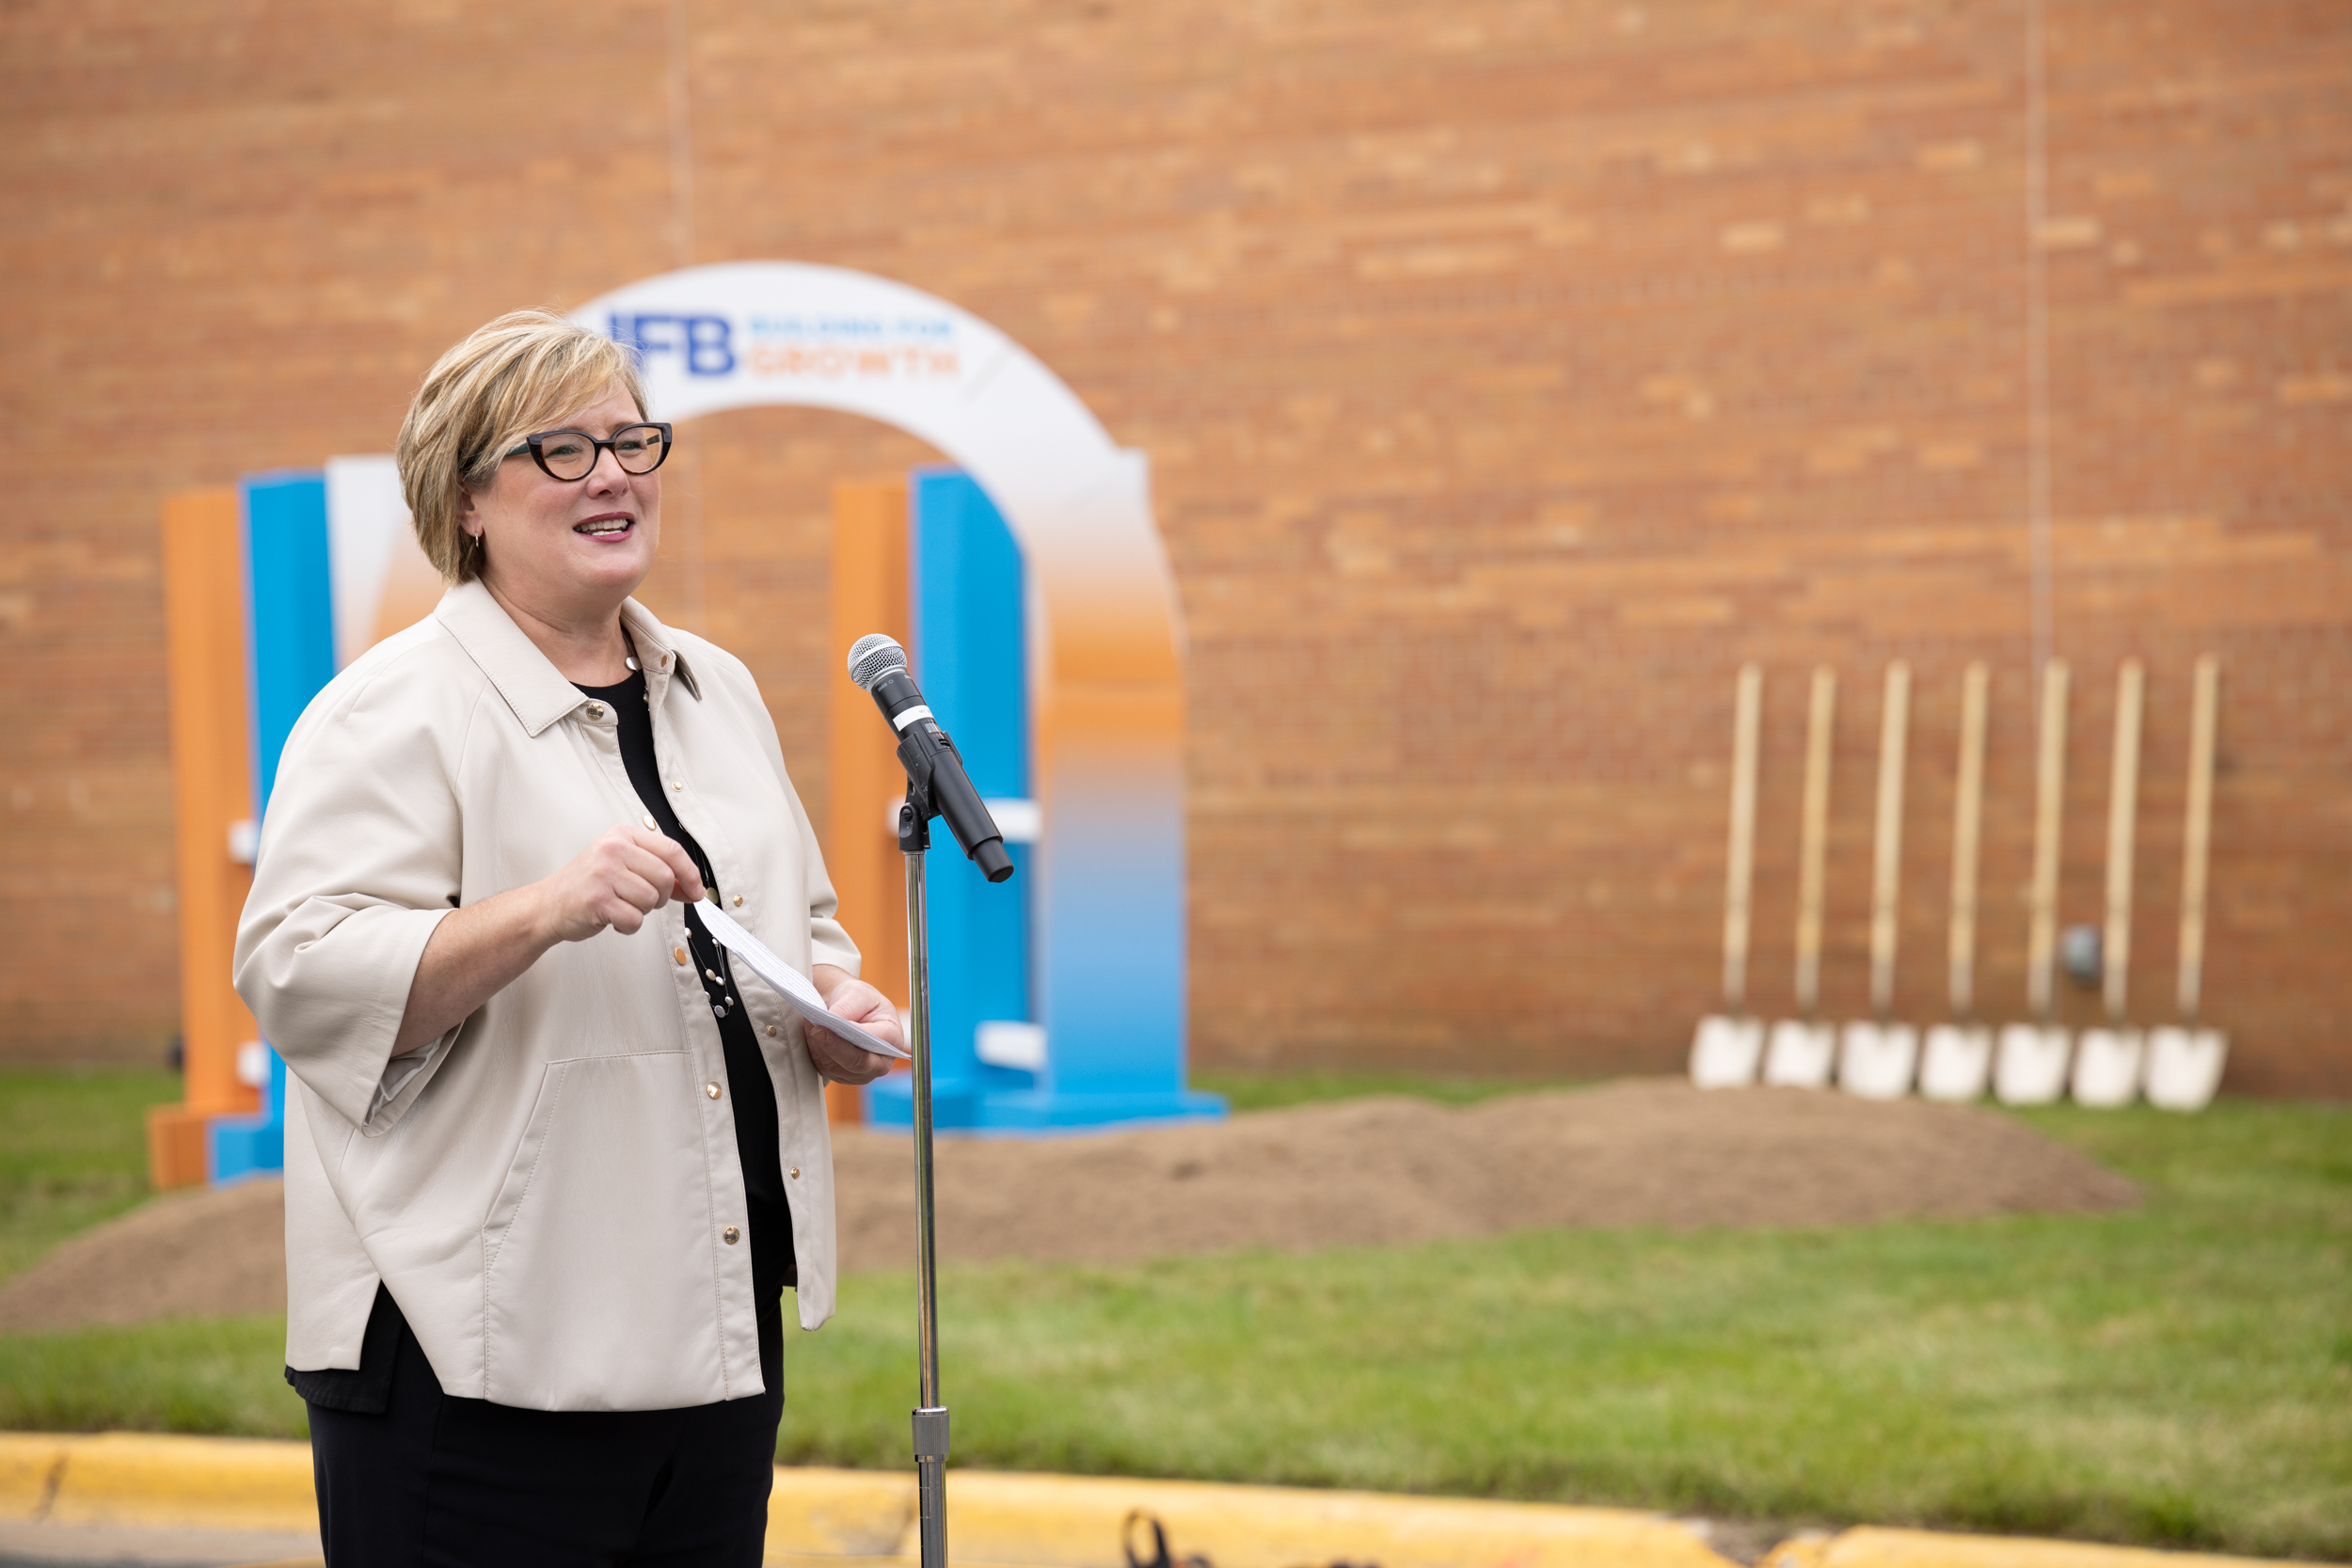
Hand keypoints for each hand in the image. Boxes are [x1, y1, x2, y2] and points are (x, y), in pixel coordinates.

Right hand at [534, 824, 704, 941]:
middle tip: (641, 900)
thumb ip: (656, 870)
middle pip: (665, 877)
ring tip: (621, 906)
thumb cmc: (588, 885)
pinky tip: (613, 918)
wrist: (549, 905)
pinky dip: (628, 926)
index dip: (690, 873)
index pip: (671, 849)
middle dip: (661, 897)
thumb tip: (693, 887)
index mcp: (622, 835)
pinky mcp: (597, 899)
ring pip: (651, 899)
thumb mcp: (622, 865)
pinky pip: (634, 919)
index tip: (697, 890)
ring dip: (641, 911)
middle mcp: (613, 850)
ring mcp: (604, 873)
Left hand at [804, 968, 901, 1085]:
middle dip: (832, 1047)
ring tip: (810, 1024)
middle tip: (815, 1029)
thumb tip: (835, 1019)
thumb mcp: (858, 993)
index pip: (873, 1042)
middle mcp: (881, 1061)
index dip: (850, 1037)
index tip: (826, 1026)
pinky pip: (826, 1069)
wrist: (850, 1009)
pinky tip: (810, 1035)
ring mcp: (863, 1072)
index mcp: (892, 1037)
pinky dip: (815, 1052)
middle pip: (857, 1063)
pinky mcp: (844, 1076)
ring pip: (837, 1068)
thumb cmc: (860, 1001)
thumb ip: (849, 1006)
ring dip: (819, 1048)